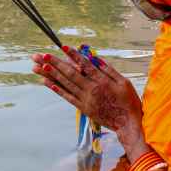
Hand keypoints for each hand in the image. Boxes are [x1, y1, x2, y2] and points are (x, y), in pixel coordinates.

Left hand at [31, 46, 148, 159]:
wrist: (127, 123)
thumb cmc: (128, 102)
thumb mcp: (124, 82)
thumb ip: (109, 70)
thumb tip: (96, 58)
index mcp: (102, 81)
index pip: (85, 65)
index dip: (73, 55)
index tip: (63, 46)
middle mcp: (91, 90)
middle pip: (71, 73)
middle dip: (57, 63)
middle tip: (44, 55)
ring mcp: (86, 100)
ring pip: (66, 84)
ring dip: (53, 74)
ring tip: (42, 66)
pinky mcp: (83, 108)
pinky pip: (68, 97)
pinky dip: (58, 90)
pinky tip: (49, 83)